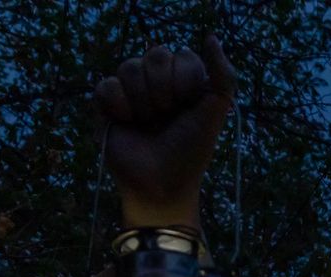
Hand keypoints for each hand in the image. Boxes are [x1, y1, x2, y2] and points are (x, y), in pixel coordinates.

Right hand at [93, 34, 236, 229]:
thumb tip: (212, 38)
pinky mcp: (107, 106)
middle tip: (166, 114)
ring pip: (129, 66)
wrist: (161, 185)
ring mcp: (132, 93)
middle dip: (163, 87)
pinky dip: (119, 105)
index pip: (181, 55)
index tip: (188, 106)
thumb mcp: (216, 111)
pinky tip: (127, 122)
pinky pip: (106, 84)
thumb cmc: (190, 152)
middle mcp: (157, 84)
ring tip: (147, 122)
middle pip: (155, 54)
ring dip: (143, 99)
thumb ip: (223, 75)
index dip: (184, 80)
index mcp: (183, 83)